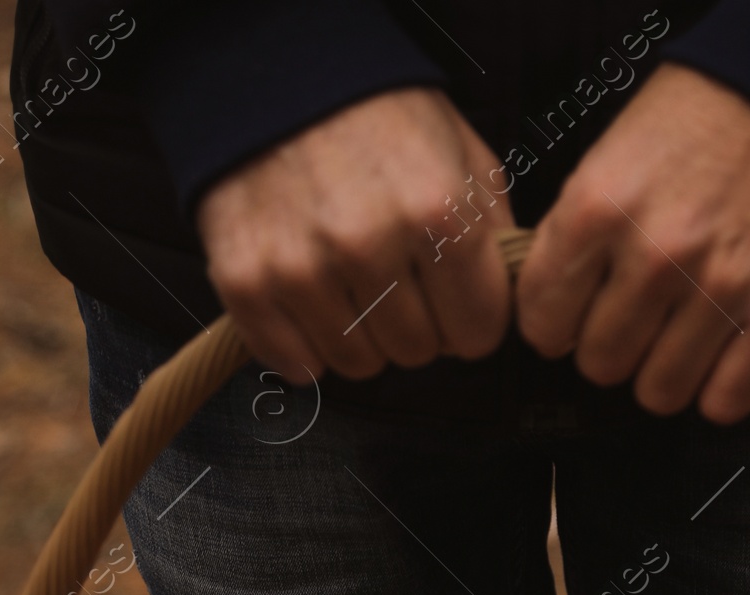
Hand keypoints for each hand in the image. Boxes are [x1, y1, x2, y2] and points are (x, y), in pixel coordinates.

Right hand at [198, 88, 512, 379]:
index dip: (470, 315)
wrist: (276, 74)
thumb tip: (503, 308)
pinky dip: (308, 344)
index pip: (477, 333)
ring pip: (360, 365)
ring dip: (363, 335)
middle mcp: (366, 243)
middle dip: (417, 322)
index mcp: (435, 209)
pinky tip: (312, 296)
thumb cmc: (379, 117)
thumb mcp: (462, 154)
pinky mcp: (246, 284)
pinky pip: (299, 365)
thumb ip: (494, 235)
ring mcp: (301, 268)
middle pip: (418, 353)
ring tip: (351, 278)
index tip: (453, 292)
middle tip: (396, 274)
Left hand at [517, 65, 749, 422]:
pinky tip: (723, 353)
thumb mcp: (614, 155)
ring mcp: (722, 288)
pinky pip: (725, 401)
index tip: (577, 316)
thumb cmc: (701, 121)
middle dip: (615, 346)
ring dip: (666, 371)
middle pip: (602, 365)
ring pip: (660, 393)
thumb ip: (578, 235)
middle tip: (640, 316)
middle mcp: (657, 256)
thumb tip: (553, 313)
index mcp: (599, 208)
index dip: (557, 326)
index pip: (544, 322)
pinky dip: (720, 389)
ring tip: (683, 332)